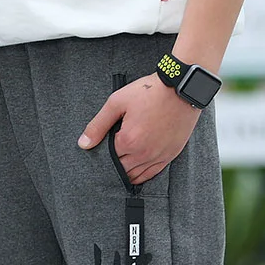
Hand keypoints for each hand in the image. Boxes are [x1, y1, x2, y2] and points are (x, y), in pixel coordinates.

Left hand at [78, 74, 199, 185]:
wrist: (180, 88)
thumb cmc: (148, 92)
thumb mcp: (117, 102)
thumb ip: (98, 125)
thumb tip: (83, 144)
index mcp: (128, 141)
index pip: (108, 158)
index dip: (104, 154)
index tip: (103, 149)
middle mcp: (143, 153)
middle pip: (121, 170)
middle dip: (114, 165)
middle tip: (110, 159)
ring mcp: (157, 156)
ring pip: (135, 176)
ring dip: (126, 173)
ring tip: (120, 167)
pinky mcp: (169, 156)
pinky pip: (151, 174)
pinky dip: (141, 176)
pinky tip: (134, 174)